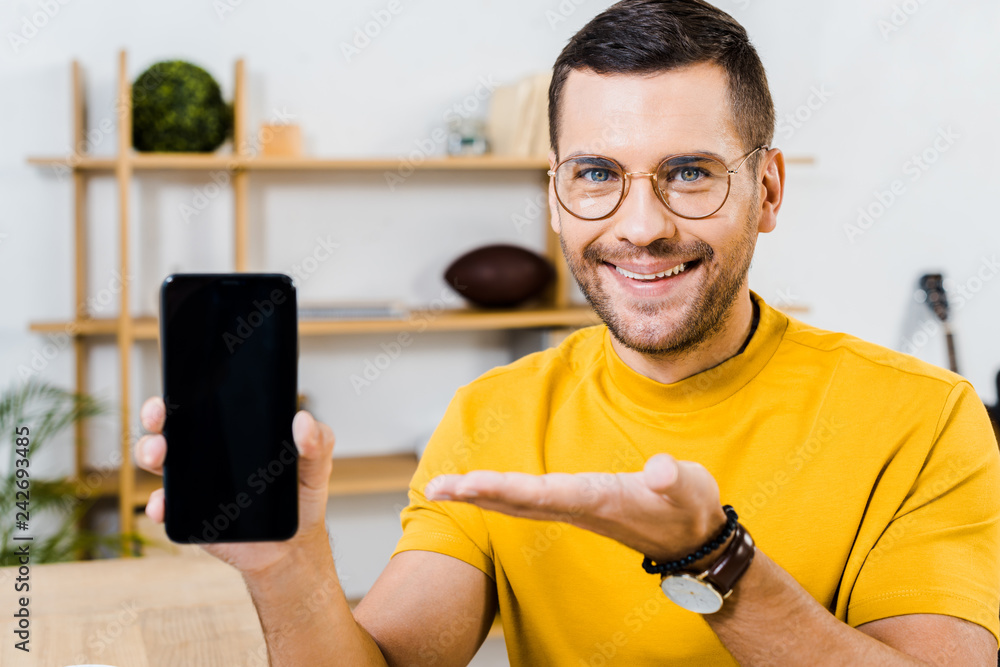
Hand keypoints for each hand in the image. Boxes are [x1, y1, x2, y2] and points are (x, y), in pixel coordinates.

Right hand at [134, 396, 333, 576]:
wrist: (292, 546)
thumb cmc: (300, 497)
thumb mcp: (315, 465)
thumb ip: (317, 441)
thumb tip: (303, 420)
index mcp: (236, 433)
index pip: (206, 404)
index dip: (188, 391)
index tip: (181, 386)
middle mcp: (208, 453)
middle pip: (172, 427)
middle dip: (156, 416)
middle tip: (160, 417)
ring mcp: (195, 483)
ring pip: (159, 460)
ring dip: (149, 452)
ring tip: (158, 455)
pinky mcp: (189, 514)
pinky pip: (164, 506)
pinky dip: (157, 503)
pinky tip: (162, 504)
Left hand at [425, 454, 727, 564]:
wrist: (692, 541)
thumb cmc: (688, 506)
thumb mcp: (688, 486)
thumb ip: (673, 479)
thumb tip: (661, 471)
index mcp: (596, 498)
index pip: (541, 493)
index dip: (503, 488)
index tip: (469, 483)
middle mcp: (577, 506)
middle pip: (515, 502)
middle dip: (474, 494)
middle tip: (434, 488)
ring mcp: (573, 508)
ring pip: (515, 503)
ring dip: (477, 495)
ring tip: (440, 488)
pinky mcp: (575, 505)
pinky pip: (525, 501)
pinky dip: (497, 494)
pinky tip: (477, 489)